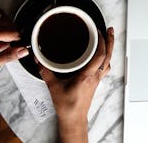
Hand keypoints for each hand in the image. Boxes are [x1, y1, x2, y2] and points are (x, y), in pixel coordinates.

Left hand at [0, 9, 28, 75]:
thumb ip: (8, 56)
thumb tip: (23, 51)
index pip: (13, 33)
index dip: (18, 42)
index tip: (17, 49)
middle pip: (11, 25)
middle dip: (12, 36)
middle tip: (3, 48)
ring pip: (6, 19)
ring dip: (7, 30)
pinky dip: (2, 24)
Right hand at [37, 27, 114, 142]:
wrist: (74, 118)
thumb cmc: (67, 105)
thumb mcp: (53, 87)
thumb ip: (45, 71)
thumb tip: (38, 60)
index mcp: (87, 75)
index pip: (100, 55)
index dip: (101, 42)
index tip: (97, 31)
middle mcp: (95, 76)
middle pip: (108, 56)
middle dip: (110, 41)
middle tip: (109, 29)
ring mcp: (97, 79)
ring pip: (108, 61)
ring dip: (109, 49)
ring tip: (108, 38)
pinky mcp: (95, 82)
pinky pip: (104, 68)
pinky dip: (105, 58)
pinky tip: (102, 55)